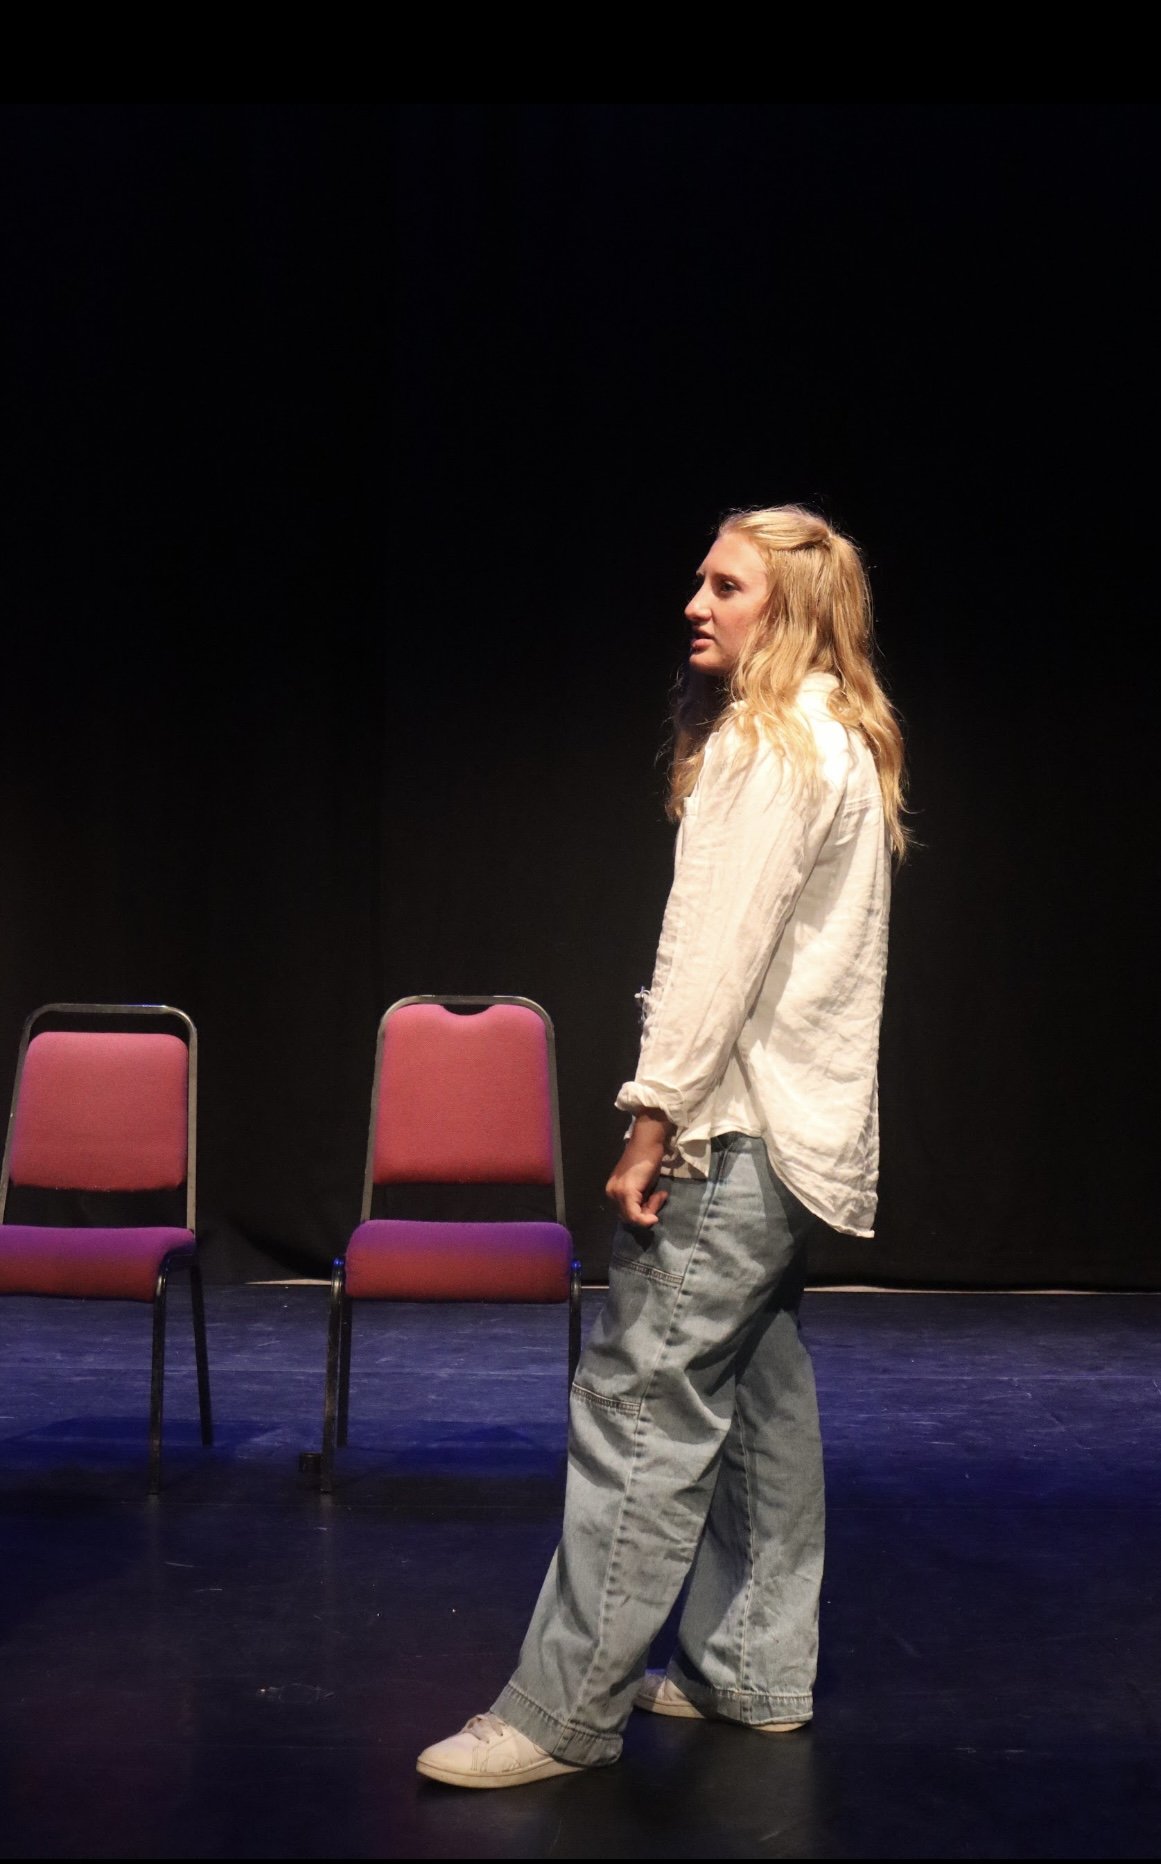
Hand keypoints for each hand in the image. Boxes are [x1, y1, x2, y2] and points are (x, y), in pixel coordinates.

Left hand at [605, 1110, 674, 1227]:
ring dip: (651, 1209)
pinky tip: (660, 1197)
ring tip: (660, 1193)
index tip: (658, 1197)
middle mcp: (611, 1194)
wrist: (647, 1142)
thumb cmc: (647, 1159)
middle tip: (660, 1195)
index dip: (644, 1212)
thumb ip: (640, 1200)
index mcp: (612, 1191)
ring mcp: (617, 1193)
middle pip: (630, 1218)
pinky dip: (647, 1215)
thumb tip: (647, 1216)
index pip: (627, 1214)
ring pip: (633, 1218)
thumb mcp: (643, 1185)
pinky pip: (635, 1215)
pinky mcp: (626, 1192)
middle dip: (648, 1212)